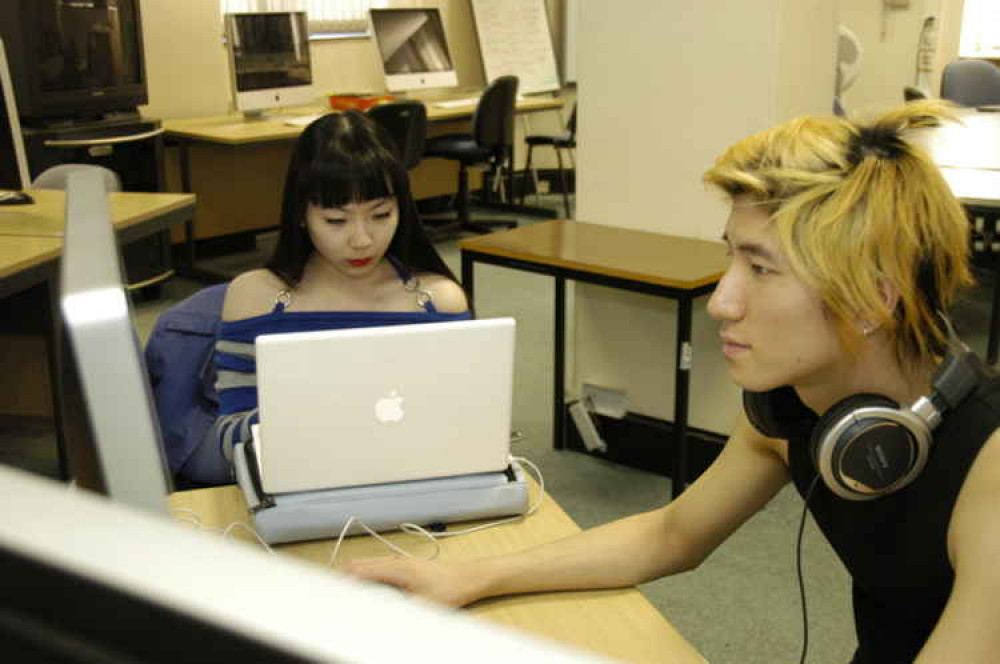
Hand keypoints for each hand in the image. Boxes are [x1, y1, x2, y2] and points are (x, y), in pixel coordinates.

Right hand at [342, 556, 485, 607]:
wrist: (471, 577)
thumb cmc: (450, 589)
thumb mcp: (422, 605)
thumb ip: (396, 609)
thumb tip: (375, 614)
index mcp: (396, 568)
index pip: (359, 570)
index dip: (342, 580)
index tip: (330, 593)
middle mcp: (395, 560)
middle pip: (359, 564)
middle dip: (344, 578)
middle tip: (332, 596)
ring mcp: (400, 562)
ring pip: (369, 566)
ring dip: (355, 577)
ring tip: (345, 594)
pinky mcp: (406, 567)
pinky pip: (379, 569)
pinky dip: (367, 577)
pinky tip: (367, 591)